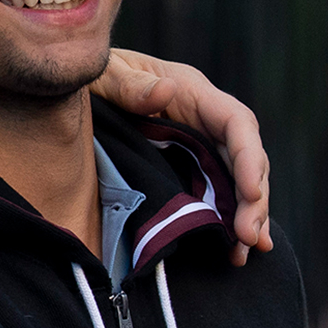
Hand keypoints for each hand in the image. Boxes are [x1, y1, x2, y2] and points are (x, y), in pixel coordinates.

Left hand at [92, 49, 271, 264]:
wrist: (74, 89)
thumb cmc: (96, 77)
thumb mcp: (107, 75)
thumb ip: (131, 85)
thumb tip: (166, 91)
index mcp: (193, 93)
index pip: (236, 123)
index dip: (249, 158)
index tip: (251, 192)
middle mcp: (205, 121)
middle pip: (245, 159)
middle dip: (253, 198)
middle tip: (249, 238)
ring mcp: (198, 146)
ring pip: (237, 182)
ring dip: (246, 216)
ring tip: (245, 252)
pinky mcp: (187, 169)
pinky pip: (216, 195)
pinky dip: (227, 221)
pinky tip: (235, 250)